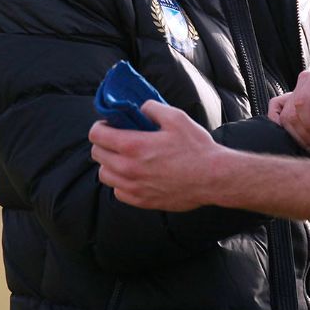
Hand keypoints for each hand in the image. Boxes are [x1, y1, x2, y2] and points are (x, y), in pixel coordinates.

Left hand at [89, 101, 221, 210]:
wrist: (213, 178)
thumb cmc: (196, 148)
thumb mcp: (176, 118)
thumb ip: (152, 108)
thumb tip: (140, 109)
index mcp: (134, 146)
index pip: (97, 136)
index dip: (100, 127)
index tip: (108, 125)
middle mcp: (129, 168)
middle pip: (97, 154)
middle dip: (103, 143)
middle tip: (117, 139)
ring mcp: (134, 187)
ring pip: (104, 175)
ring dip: (110, 164)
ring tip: (124, 158)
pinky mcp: (142, 201)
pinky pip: (118, 192)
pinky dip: (121, 183)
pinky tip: (134, 175)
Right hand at [274, 61, 309, 154]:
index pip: (303, 103)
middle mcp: (307, 78)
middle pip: (291, 113)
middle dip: (306, 135)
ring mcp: (297, 87)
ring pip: (285, 117)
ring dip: (301, 137)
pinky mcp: (290, 97)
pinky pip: (277, 111)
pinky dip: (288, 129)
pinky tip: (305, 142)